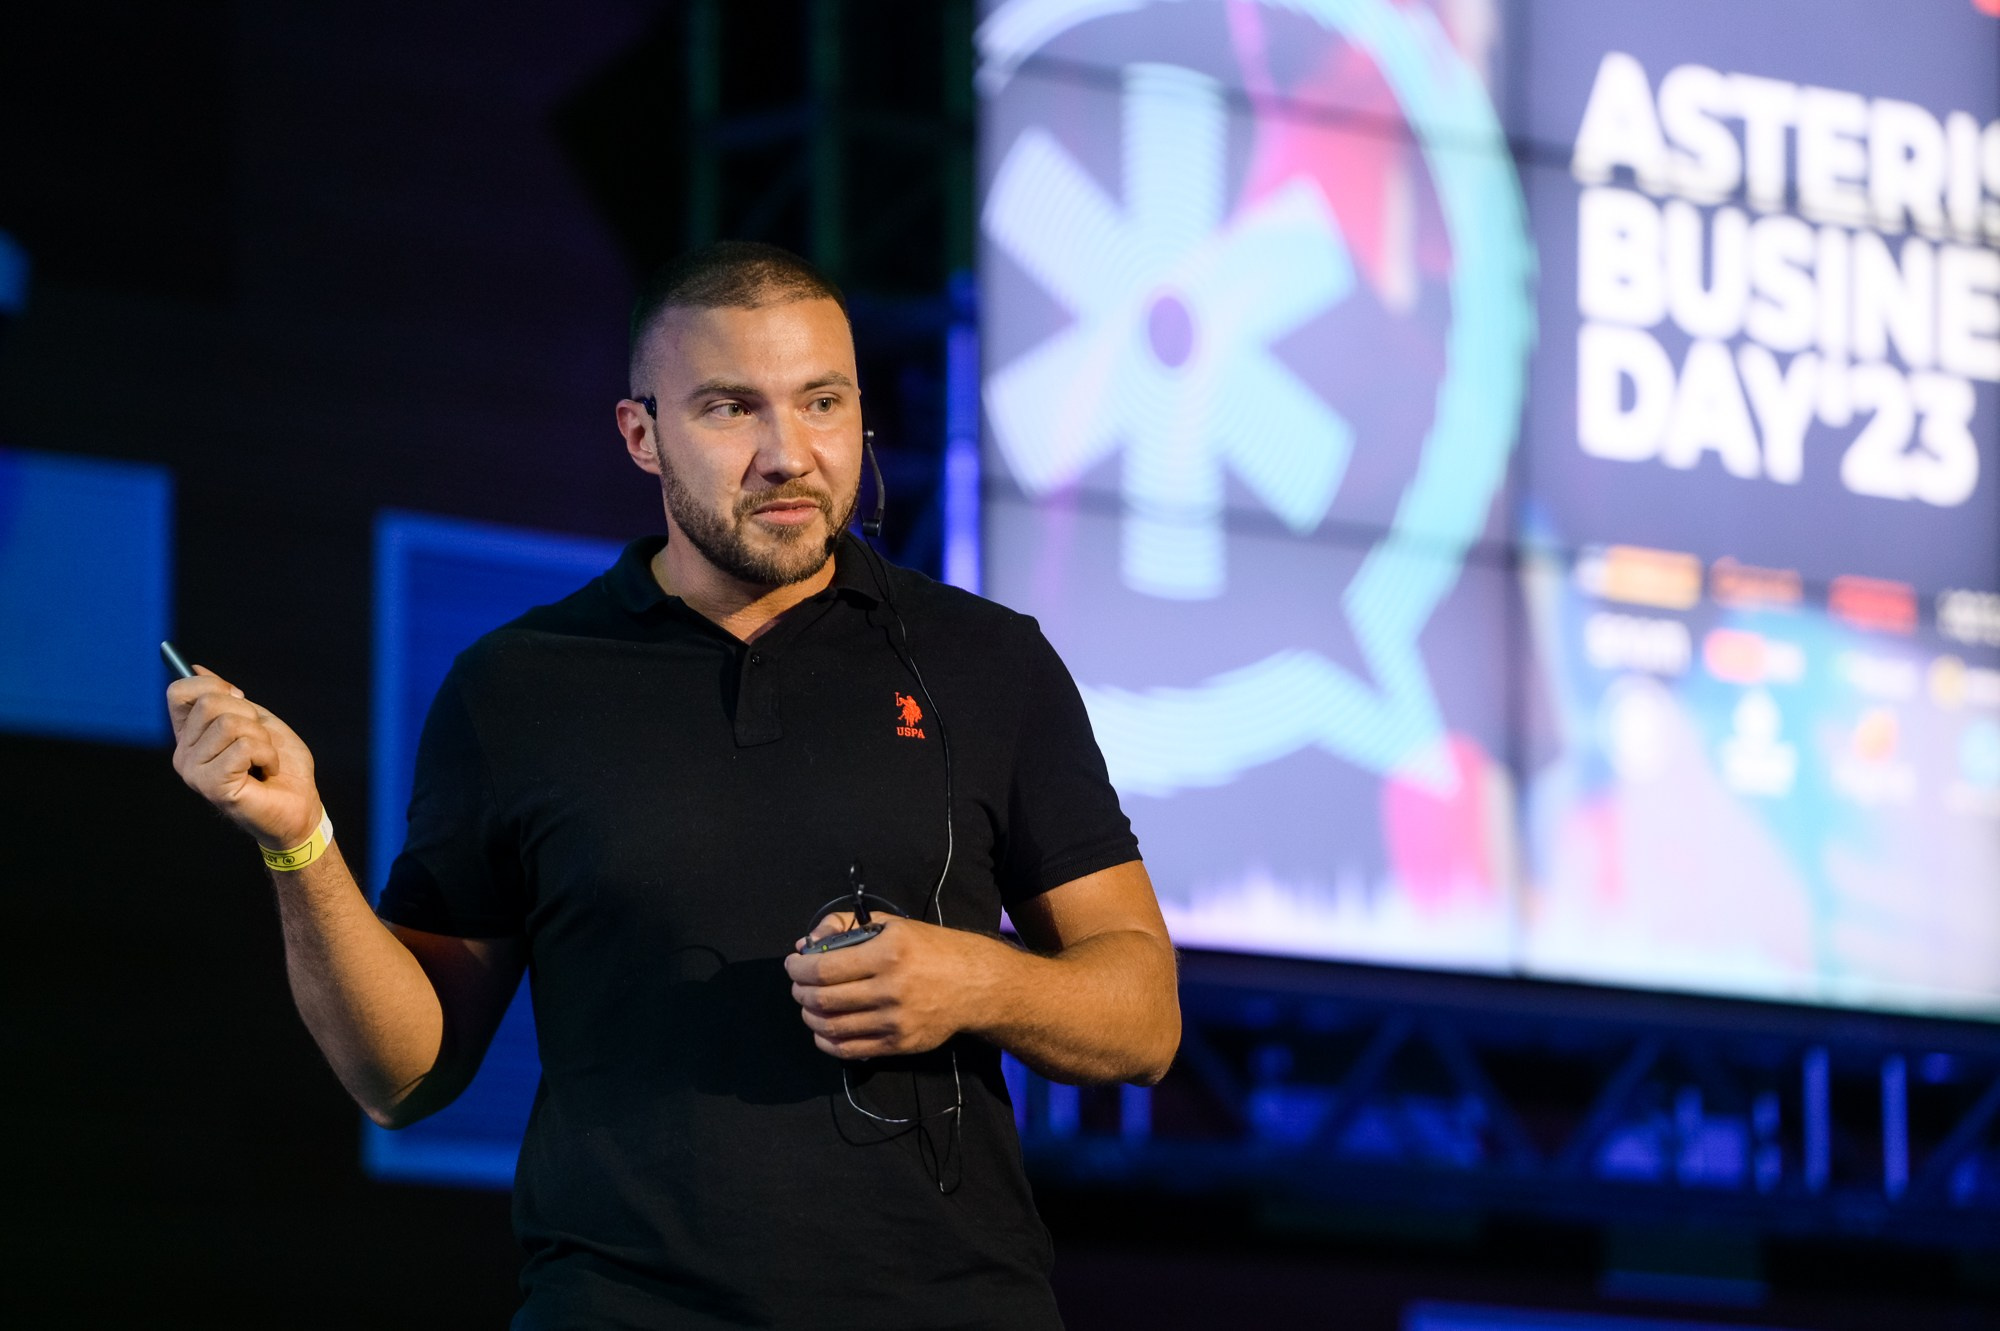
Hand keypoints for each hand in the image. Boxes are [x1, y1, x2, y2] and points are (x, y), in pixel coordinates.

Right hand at [167, 666, 322, 850]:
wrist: (300, 806)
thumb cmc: (280, 766)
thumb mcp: (258, 721)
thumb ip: (228, 698)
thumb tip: (197, 668)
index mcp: (191, 736)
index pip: (179, 693)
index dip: (214, 686)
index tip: (241, 699)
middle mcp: (184, 754)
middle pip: (209, 703)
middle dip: (249, 715)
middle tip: (260, 740)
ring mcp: (194, 772)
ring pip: (229, 724)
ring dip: (262, 738)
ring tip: (264, 759)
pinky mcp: (212, 786)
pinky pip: (243, 747)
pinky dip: (267, 754)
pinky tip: (266, 771)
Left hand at [783, 913, 982, 1058]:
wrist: (975, 984)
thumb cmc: (931, 949)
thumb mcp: (892, 925)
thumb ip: (846, 927)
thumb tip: (807, 943)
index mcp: (888, 953)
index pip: (824, 968)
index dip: (799, 968)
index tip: (793, 964)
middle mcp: (890, 989)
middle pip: (823, 999)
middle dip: (800, 992)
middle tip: (799, 984)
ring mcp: (895, 1021)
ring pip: (832, 1027)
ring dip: (810, 1015)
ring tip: (809, 1004)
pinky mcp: (899, 1044)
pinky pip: (849, 1050)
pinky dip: (826, 1041)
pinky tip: (823, 1028)